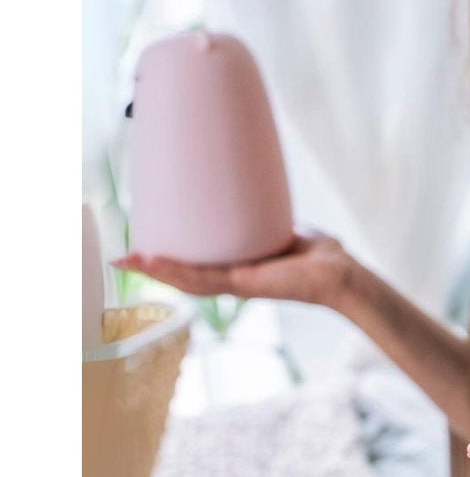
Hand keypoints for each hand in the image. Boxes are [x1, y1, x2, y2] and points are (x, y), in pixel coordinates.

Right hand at [110, 228, 356, 308]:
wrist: (341, 273)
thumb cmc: (322, 257)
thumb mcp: (288, 230)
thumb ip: (270, 218)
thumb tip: (258, 191)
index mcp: (241, 268)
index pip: (197, 265)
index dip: (170, 259)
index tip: (145, 248)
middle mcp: (234, 279)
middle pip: (184, 275)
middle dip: (152, 268)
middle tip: (121, 259)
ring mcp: (238, 284)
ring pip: (187, 280)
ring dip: (155, 271)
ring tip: (127, 261)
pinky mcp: (245, 284)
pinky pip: (205, 278)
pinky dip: (177, 271)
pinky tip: (154, 262)